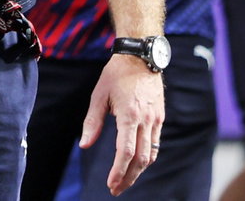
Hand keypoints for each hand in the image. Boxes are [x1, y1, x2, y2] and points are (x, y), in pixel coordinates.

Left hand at [79, 53, 165, 195]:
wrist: (141, 57)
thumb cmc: (116, 74)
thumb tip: (84, 145)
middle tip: (116, 190)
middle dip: (128, 177)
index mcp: (129, 114)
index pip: (125, 151)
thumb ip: (92, 121)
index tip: (110, 184)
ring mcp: (156, 120)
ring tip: (125, 181)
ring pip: (151, 154)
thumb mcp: (99, 95)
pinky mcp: (160, 118)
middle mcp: (146, 120)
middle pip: (140, 159)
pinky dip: (146, 158)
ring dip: (138, 171)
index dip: (118, 171)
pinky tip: (136, 164)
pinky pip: (155, 144)